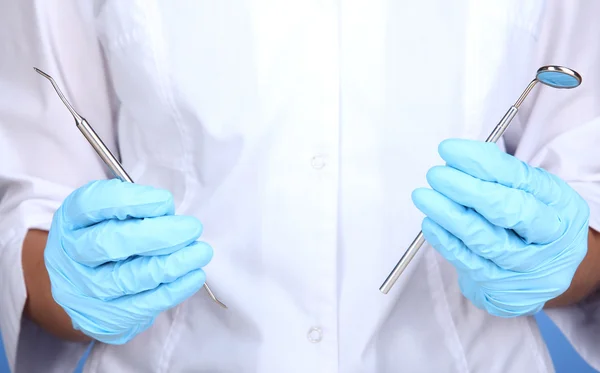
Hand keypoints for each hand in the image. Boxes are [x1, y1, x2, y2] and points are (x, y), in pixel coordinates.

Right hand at [44, 179, 212, 343]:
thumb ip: (137, 206)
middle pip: (110, 243)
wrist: (85, 283)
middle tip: (192, 228)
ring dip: (172, 264)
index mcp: (71, 219)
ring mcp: (84, 288)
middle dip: (158, 235)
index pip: (93, 205)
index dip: (132, 201)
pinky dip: (173, 290)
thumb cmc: (108, 235)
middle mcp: (70, 254)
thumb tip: (168, 214)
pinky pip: (142, 305)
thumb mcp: (112, 211)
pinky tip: (194, 276)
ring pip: (128, 278)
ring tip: (200, 252)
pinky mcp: (104, 316)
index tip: (165, 201)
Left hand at [412, 139, 588, 316]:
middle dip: (467, 190)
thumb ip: (501, 175)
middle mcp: (552, 239)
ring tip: (424, 196)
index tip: (450, 150)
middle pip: (509, 212)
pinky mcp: (505, 289)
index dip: (482, 163)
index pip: (521, 179)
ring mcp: (529, 268)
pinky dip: (446, 241)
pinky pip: (470, 264)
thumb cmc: (530, 221)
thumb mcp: (530, 193)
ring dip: (449, 215)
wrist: (542, 271)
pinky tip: (430, 223)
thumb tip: (459, 157)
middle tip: (437, 175)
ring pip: (486, 241)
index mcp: (562, 206)